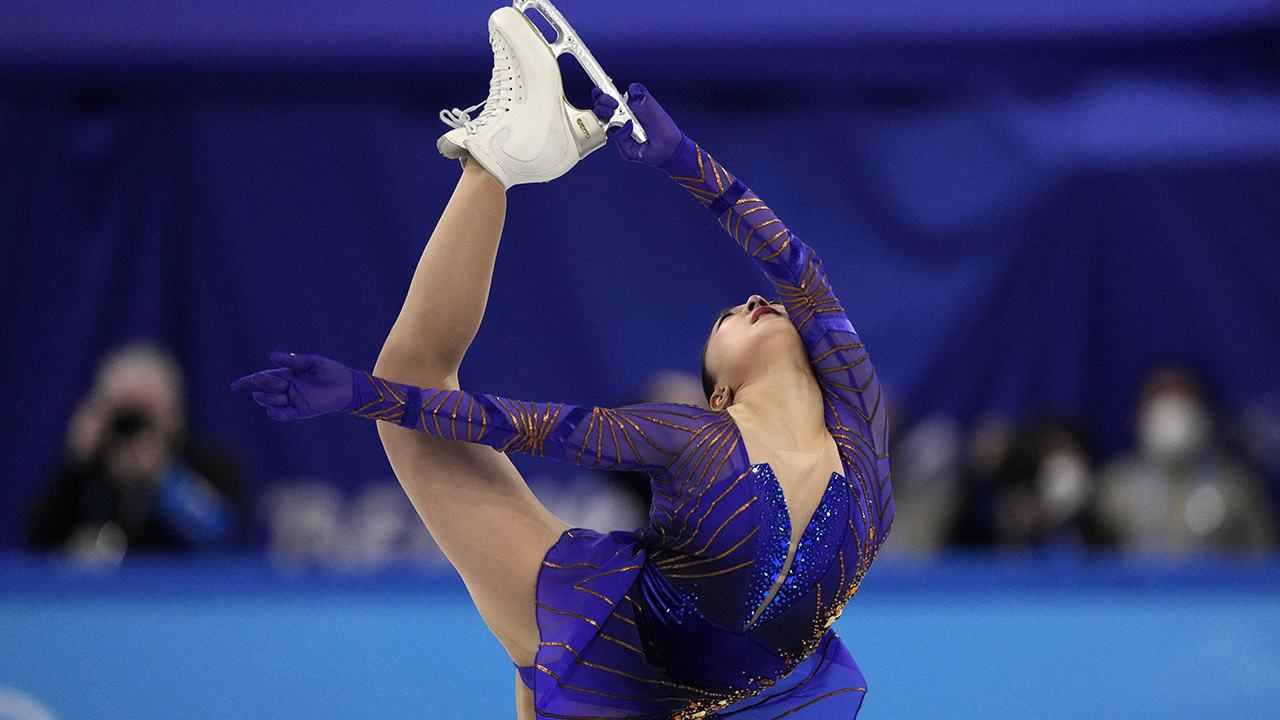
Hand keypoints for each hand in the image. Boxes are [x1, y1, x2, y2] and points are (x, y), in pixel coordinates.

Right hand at [230, 352, 354, 420]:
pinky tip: (272, 410)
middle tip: (258, 378)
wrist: (347, 385)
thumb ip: (294, 360)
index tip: (234, 386)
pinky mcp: (301, 411)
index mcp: (286, 375)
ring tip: (262, 394)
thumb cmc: (330, 371)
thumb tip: (273, 357)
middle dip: (260, 384)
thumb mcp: (312, 362)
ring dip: (266, 398)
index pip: (263, 378)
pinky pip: (285, 414)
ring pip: (272, 402)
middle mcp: (286, 389)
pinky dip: (277, 413)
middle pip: (265, 389)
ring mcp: (293, 400)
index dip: (247, 382)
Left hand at [592, 83, 684, 167]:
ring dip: (610, 94)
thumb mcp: (630, 152)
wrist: (669, 150)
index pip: (600, 115)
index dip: (598, 111)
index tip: (604, 114)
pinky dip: (633, 88)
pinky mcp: (645, 101)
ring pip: (615, 92)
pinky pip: (636, 89)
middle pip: (603, 102)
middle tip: (611, 110)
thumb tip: (623, 123)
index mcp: (615, 126)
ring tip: (617, 105)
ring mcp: (632, 107)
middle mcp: (621, 115)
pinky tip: (635, 96)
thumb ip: (621, 140)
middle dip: (601, 103)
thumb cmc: (649, 153)